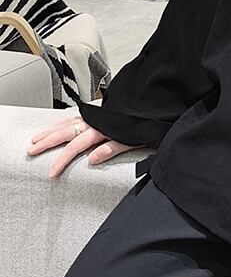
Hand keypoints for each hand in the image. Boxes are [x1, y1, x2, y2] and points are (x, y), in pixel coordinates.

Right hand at [27, 115, 145, 177]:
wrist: (152, 104)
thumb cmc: (144, 122)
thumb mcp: (131, 140)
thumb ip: (111, 149)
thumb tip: (92, 159)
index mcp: (99, 130)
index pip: (74, 147)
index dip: (61, 161)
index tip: (51, 172)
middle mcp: (93, 121)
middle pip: (64, 132)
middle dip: (45, 142)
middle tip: (31, 150)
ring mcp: (94, 116)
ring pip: (66, 122)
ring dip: (50, 130)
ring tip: (36, 137)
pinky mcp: (97, 112)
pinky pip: (73, 116)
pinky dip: (61, 121)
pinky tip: (57, 125)